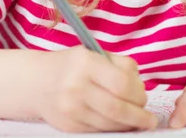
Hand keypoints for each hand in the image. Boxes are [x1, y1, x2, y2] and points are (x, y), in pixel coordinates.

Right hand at [36, 46, 157, 132]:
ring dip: (128, 125)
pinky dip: (112, 129)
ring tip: (136, 121)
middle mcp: (76, 86)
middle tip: (148, 119)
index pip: (122, 84)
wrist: (37, 81)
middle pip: (117, 108)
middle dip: (139, 116)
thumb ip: (121, 66)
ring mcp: (70, 108)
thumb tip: (141, 88)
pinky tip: (118, 123)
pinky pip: (98, 130)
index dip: (139, 94)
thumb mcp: (96, 54)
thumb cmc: (74, 66)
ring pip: (109, 124)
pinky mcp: (67, 125)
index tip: (146, 98)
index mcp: (86, 63)